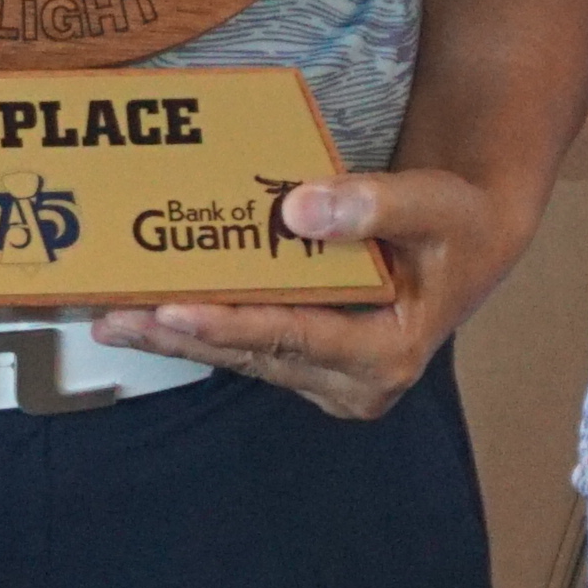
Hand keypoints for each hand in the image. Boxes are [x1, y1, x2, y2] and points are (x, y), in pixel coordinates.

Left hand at [97, 161, 536, 418]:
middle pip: (255, 354)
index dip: (229, 323)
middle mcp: (358, 383)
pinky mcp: (314, 366)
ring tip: (117, 317)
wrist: (472, 238)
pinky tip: (156, 313)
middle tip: (115, 316)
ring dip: (181, 336)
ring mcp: (334, 381)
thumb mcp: (432, 204)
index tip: (171, 308)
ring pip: (245, 357)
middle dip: (181, 334)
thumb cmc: (456, 222)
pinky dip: (204, 329)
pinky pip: (251, 347)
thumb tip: (298, 208)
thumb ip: (372, 204)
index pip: (293, 337)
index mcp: (389, 354)